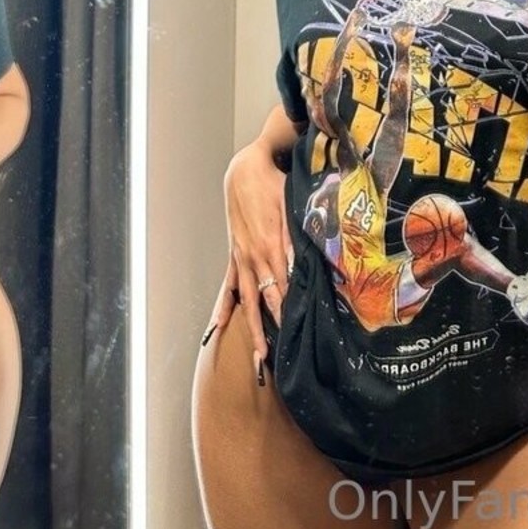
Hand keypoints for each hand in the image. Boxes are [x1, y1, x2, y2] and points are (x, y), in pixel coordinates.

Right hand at [206, 143, 292, 366]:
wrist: (245, 170)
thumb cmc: (273, 185)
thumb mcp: (291, 206)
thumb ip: (298, 237)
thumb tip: (309, 262)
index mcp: (272, 245)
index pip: (284, 286)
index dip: (290, 309)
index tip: (298, 330)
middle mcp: (254, 256)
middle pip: (265, 299)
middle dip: (272, 328)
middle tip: (277, 358)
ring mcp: (241, 257)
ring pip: (247, 299)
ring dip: (251, 327)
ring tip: (256, 355)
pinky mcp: (234, 254)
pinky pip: (229, 285)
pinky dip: (225, 306)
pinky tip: (218, 327)